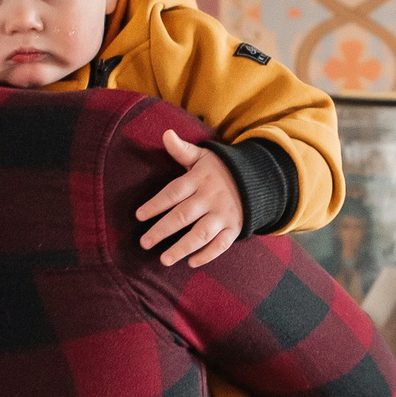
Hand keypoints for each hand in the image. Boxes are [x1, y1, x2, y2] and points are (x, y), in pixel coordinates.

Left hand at [136, 129, 244, 267]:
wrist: (257, 179)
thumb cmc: (219, 169)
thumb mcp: (202, 156)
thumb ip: (181, 150)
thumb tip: (165, 133)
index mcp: (200, 179)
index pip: (173, 192)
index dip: (156, 204)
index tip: (139, 216)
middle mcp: (211, 198)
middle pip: (183, 216)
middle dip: (162, 230)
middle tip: (144, 243)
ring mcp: (224, 215)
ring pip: (201, 234)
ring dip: (182, 248)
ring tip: (164, 260)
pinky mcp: (234, 228)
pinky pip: (221, 245)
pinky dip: (208, 255)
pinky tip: (191, 263)